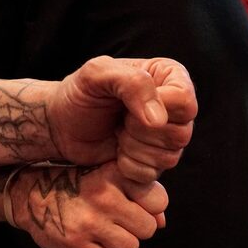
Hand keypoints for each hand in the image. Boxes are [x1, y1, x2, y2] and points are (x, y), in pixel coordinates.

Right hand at [9, 161, 167, 247]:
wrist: (30, 195)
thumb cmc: (80, 185)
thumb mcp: (108, 177)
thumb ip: (139, 193)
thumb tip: (162, 222)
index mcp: (114, 175)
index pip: (158, 200)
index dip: (152, 207)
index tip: (138, 204)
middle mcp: (103, 197)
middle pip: (148, 229)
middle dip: (137, 228)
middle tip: (120, 221)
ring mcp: (89, 222)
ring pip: (130, 247)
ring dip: (120, 243)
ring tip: (105, 230)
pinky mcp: (75, 244)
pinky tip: (90, 240)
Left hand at [49, 56, 196, 181]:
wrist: (62, 125)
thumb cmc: (80, 94)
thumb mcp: (97, 74)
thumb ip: (132, 83)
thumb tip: (159, 120)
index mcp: (169, 76)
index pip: (185, 101)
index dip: (158, 109)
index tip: (127, 108)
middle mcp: (175, 107)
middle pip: (181, 133)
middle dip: (141, 131)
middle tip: (119, 121)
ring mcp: (168, 137)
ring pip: (170, 157)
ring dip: (134, 149)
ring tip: (117, 133)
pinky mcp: (155, 162)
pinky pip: (154, 173)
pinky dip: (130, 166)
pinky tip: (117, 150)